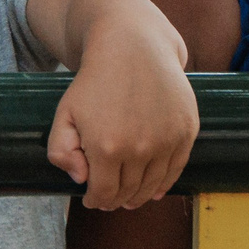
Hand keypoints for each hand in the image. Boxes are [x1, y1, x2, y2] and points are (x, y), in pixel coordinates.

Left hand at [40, 0, 197, 210]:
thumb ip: (61, 151)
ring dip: (140, 196)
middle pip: (129, 193)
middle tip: (110, 200)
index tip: (92, 201)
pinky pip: (176, 169)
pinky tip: (155, 190)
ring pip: (154, 186)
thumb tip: (81, 179)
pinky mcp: (186, 131)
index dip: (96, 202)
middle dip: (117, 200)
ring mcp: (167, 141)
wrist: (132, 47)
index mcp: (106, 148)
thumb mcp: (64, 113)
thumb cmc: (95, 81)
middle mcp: (140, 148)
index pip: (104, 194)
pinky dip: (165, 184)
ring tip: (130, 198)